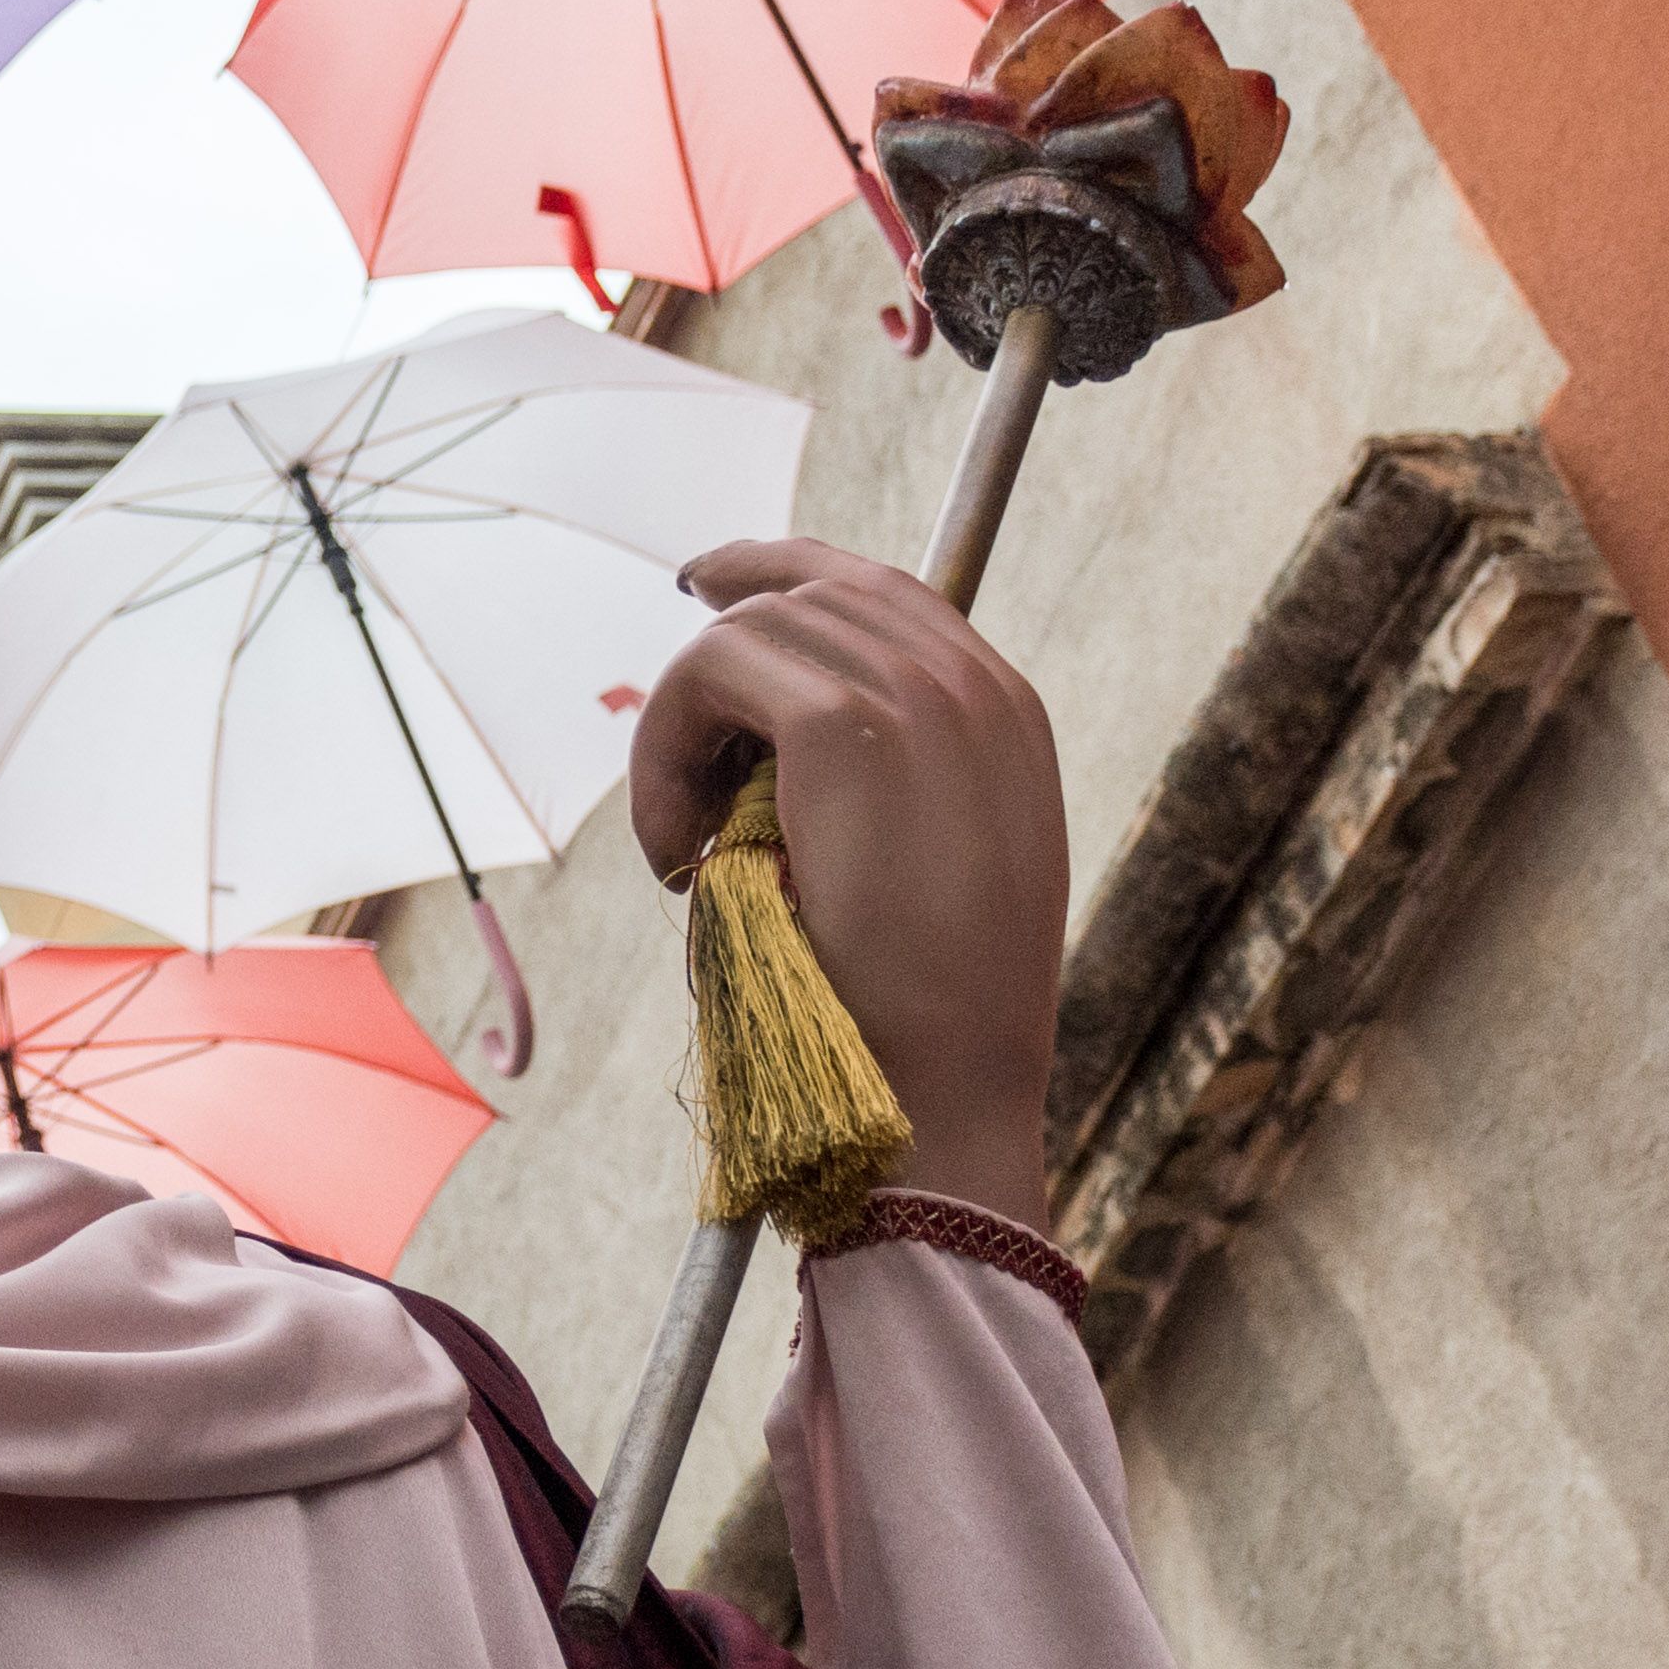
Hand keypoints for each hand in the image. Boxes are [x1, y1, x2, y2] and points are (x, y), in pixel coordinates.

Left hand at [628, 538, 1067, 1227]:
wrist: (941, 1093)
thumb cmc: (918, 1020)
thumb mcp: (928, 878)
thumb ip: (884, 791)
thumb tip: (760, 762)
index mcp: (1005, 713)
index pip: (881, 592)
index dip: (783, 576)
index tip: (705, 589)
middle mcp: (972, 683)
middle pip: (810, 589)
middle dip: (716, 647)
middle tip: (667, 748)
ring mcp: (918, 694)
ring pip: (745, 631)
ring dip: (680, 735)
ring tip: (683, 852)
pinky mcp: (841, 725)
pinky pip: (708, 672)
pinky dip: (663, 755)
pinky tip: (675, 858)